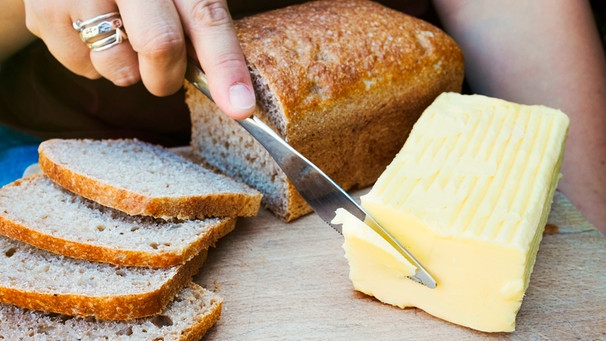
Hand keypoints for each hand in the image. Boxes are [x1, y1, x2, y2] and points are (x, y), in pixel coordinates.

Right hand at [23, 0, 254, 118]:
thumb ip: (198, 24)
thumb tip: (232, 91)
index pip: (205, 17)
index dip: (225, 66)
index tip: (240, 107)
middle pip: (160, 46)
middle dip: (168, 75)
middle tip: (164, 71)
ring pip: (119, 68)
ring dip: (128, 67)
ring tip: (118, 32)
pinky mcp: (43, 14)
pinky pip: (83, 67)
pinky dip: (95, 62)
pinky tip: (91, 29)